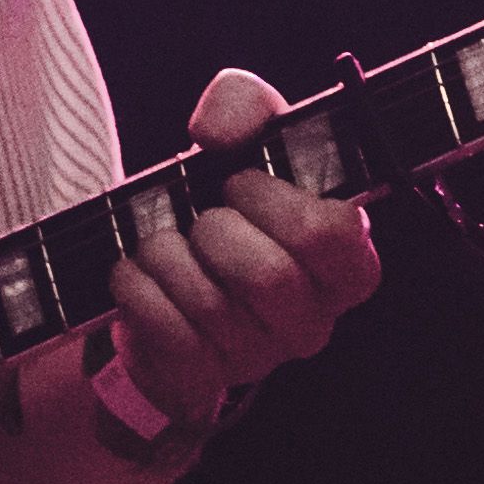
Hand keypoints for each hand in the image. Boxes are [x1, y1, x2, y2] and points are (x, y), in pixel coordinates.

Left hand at [97, 66, 383, 451]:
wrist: (169, 275)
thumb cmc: (226, 204)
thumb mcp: (245, 137)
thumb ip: (244, 104)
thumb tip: (218, 134)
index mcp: (346, 263)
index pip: (332, 237)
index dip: (274, 201)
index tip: (239, 183)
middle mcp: (314, 319)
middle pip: (268, 278)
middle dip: (214, 231)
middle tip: (200, 219)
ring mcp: (261, 356)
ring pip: (210, 306)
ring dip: (168, 257)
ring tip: (162, 243)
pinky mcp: (207, 378)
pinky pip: (169, 337)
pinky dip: (139, 292)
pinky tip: (136, 273)